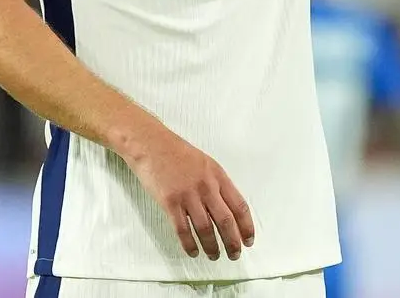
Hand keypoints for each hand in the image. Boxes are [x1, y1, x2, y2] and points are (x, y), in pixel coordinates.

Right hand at [124, 123, 254, 260]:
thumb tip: (228, 209)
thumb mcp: (206, 163)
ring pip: (205, 228)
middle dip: (232, 242)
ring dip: (212, 246)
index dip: (246, 226)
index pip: (239, 206)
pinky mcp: (170, 202)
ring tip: (214, 256)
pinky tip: (193, 252)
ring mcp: (188, 195)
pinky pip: (183, 230)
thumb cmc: (178, 153)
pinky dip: (189, 244)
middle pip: (225, 221)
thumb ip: (217, 184)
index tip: (248, 240)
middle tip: (235, 255)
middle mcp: (206, 186)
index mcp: (218, 176)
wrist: (151, 144)